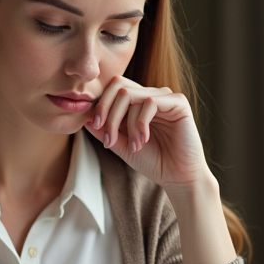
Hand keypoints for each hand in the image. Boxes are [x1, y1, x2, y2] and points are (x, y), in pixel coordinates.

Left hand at [83, 76, 209, 192]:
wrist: (178, 177)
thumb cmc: (153, 161)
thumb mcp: (121, 145)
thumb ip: (104, 130)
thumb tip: (84, 117)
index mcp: (137, 103)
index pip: (113, 89)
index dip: (100, 105)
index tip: (95, 127)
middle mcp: (151, 95)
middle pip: (119, 86)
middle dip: (107, 111)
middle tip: (107, 137)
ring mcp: (165, 97)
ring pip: (131, 95)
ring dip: (125, 124)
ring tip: (133, 146)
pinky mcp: (178, 103)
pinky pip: (150, 102)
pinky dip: (141, 123)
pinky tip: (144, 139)